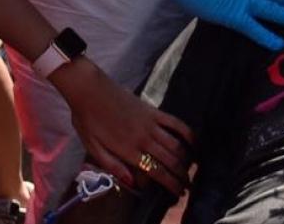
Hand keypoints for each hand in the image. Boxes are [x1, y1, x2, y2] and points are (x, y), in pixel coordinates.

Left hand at [50, 59, 191, 194]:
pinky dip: (188, 133)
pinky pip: (176, 123)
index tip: (179, 192)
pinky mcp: (155, 112)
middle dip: (181, 174)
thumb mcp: (93, 148)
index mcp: (128, 150)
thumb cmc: (88, 121)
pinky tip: (195, 141)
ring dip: (186, 158)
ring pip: (175, 144)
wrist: (91, 92)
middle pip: (169, 160)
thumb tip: (133, 183)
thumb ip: (113, 166)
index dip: (170, 183)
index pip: (155, 171)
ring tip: (192, 168)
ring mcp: (151, 124)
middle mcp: (144, 139)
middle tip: (188, 184)